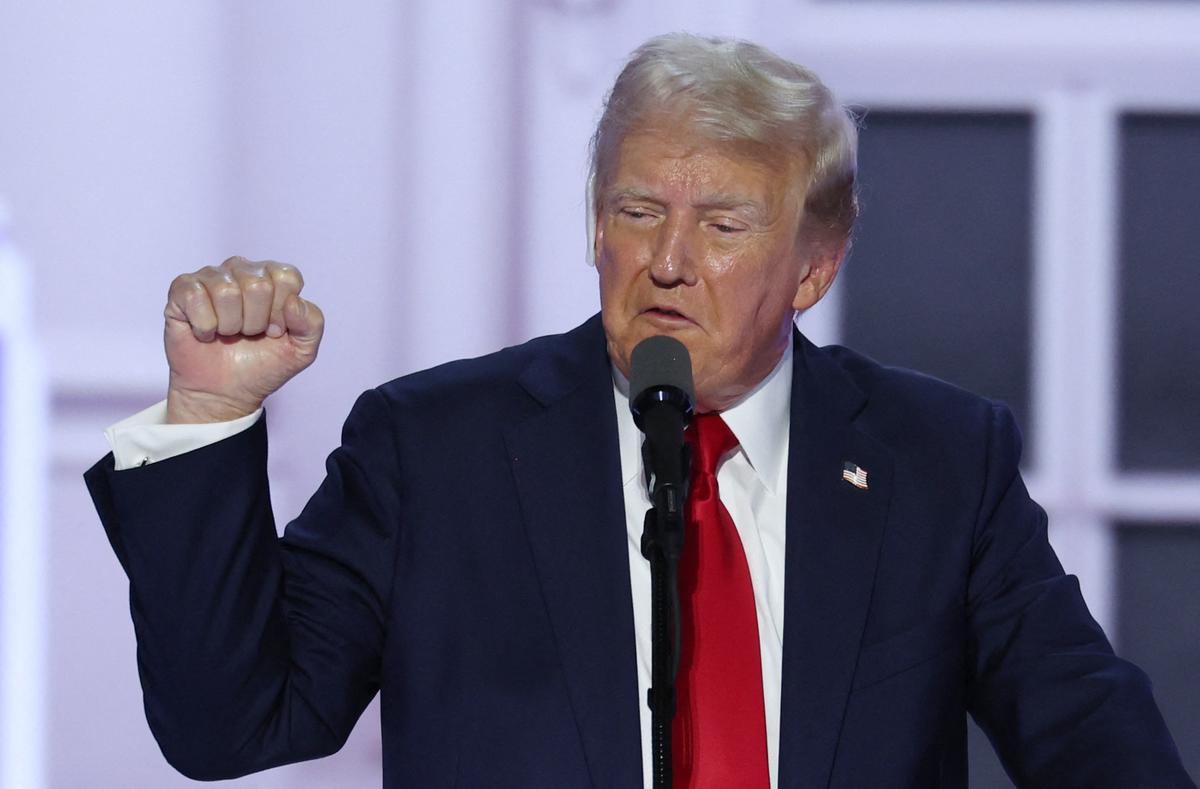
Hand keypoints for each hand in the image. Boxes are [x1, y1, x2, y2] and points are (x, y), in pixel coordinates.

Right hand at [163, 256, 324, 422]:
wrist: (224, 393)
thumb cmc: (262, 366)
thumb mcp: (301, 350)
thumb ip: (312, 323)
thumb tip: (293, 302)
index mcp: (273, 277)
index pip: (286, 277)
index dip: (281, 312)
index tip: (275, 331)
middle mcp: (242, 270)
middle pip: (258, 285)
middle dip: (256, 322)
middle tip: (248, 335)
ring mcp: (211, 277)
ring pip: (226, 291)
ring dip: (230, 325)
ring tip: (228, 334)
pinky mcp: (182, 289)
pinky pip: (195, 297)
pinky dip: (204, 326)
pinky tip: (206, 333)